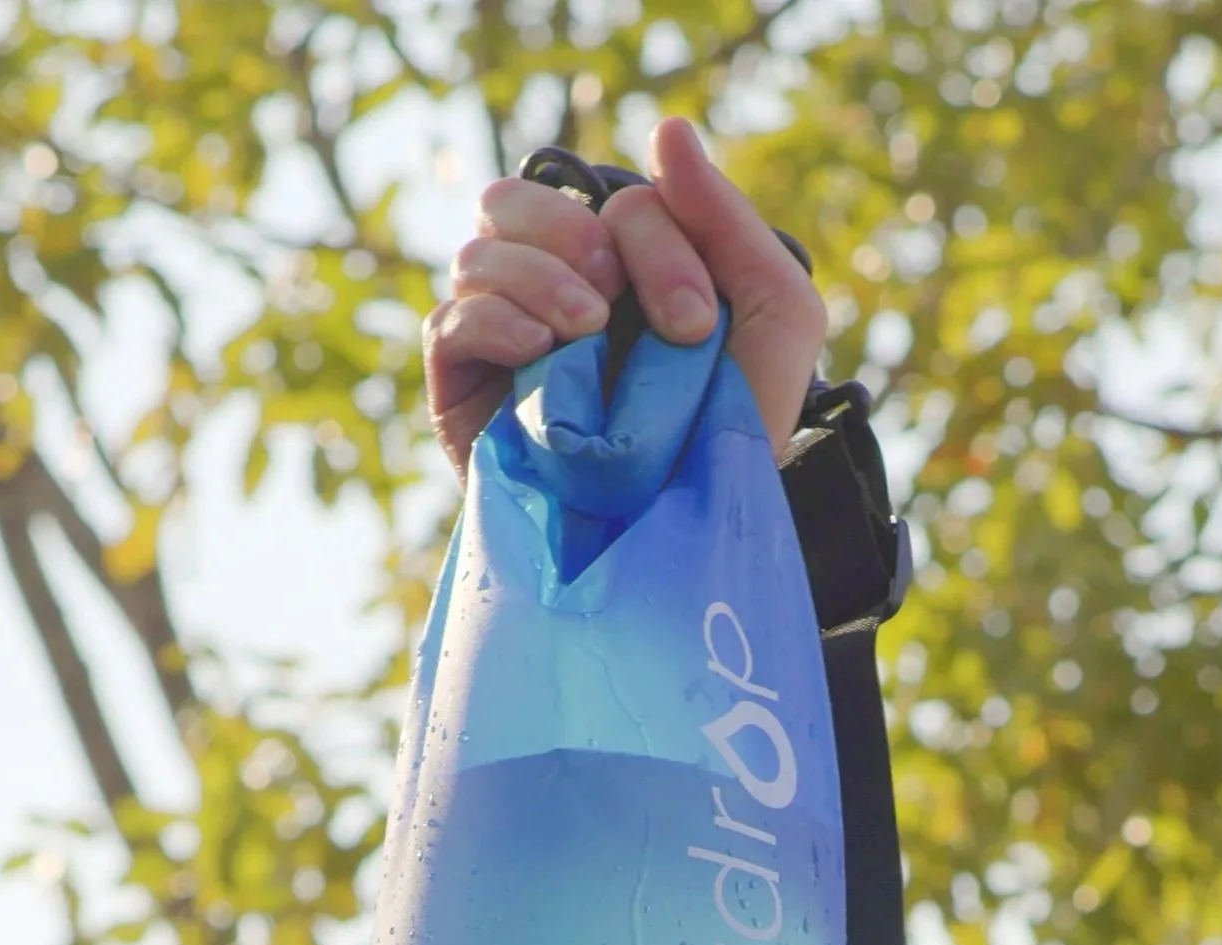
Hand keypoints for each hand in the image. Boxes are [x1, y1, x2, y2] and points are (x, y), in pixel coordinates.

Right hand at [425, 114, 826, 479]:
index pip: (607, 200)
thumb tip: (664, 129)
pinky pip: (449, 320)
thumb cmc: (736, 435)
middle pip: (516, 199)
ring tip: (584, 333)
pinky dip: (494, 317)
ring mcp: (505, 343)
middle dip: (577, 238)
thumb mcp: (773, 320)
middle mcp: (554, 294)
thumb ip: (730, 219)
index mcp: (621, 269)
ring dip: (537, 274)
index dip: (651, 238)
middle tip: (618, 308)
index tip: (693, 323)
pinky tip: (541, 350)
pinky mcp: (466, 397)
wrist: (695, 537)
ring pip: (478, 250)